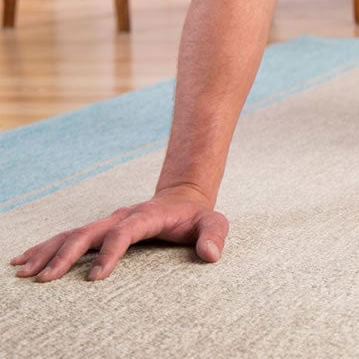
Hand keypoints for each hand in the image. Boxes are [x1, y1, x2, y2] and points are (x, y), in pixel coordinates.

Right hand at [9, 186, 227, 281]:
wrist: (183, 199)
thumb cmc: (197, 217)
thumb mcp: (213, 223)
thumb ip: (214, 236)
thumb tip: (211, 254)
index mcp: (146, 216)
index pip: (124, 232)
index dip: (110, 253)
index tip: (96, 277)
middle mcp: (121, 217)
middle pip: (89, 232)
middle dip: (66, 255)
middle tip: (46, 279)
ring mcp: (108, 222)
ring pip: (72, 234)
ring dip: (48, 251)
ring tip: (24, 271)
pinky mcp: (100, 229)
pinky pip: (69, 237)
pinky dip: (46, 248)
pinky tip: (24, 260)